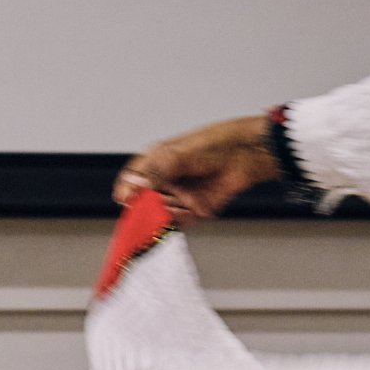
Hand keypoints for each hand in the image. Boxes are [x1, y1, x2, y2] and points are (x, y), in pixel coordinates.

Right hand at [112, 115, 280, 227]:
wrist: (244, 156)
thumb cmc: (212, 146)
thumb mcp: (177, 156)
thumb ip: (154, 173)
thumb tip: (132, 186)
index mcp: (155, 163)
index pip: (131, 180)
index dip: (126, 191)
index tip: (124, 199)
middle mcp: (164, 181)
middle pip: (143, 202)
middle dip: (145, 207)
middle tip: (150, 207)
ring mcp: (178, 196)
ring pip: (160, 214)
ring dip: (167, 211)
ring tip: (180, 200)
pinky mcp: (192, 210)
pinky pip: (179, 222)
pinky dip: (181, 219)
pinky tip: (189, 208)